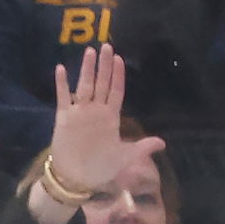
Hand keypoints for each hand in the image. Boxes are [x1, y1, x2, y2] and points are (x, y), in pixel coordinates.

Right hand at [46, 44, 163, 194]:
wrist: (76, 178)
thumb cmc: (101, 168)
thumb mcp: (125, 158)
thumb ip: (141, 147)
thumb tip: (162, 143)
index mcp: (111, 117)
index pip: (116, 91)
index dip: (118, 75)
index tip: (120, 59)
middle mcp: (95, 111)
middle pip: (101, 83)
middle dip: (104, 65)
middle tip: (107, 45)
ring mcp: (79, 113)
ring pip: (84, 86)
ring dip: (87, 69)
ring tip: (89, 51)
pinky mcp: (63, 118)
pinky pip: (62, 97)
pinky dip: (62, 83)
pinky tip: (61, 68)